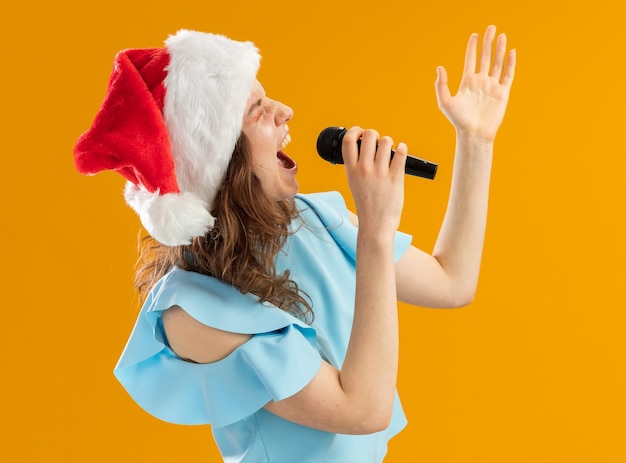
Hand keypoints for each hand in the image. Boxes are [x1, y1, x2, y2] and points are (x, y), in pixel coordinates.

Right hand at [341, 127, 407, 234]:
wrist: (376, 224)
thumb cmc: (366, 204)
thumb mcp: (353, 183)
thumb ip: (356, 166)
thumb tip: (365, 147)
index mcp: (351, 170)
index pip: (348, 141)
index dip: (354, 131)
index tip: (360, 132)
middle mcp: (364, 170)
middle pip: (368, 136)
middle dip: (374, 134)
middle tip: (377, 142)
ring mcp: (380, 173)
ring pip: (386, 141)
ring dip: (389, 142)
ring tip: (390, 149)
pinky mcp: (395, 178)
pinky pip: (401, 153)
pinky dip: (402, 148)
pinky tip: (401, 151)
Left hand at [435, 25, 515, 141]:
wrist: (474, 133)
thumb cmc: (459, 121)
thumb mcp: (445, 102)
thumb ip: (441, 85)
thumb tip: (439, 68)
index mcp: (467, 82)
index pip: (470, 60)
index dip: (472, 47)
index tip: (474, 35)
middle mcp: (480, 82)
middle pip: (485, 58)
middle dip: (487, 43)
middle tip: (490, 28)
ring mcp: (492, 87)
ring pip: (497, 64)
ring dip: (499, 50)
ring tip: (501, 36)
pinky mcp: (502, 93)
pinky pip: (508, 75)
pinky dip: (510, 64)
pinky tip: (511, 52)